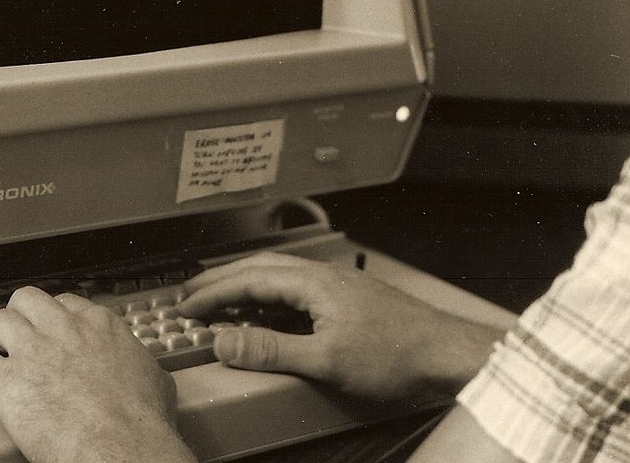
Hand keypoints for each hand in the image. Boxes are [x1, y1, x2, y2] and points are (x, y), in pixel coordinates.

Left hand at [0, 287, 195, 462]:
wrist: (122, 446)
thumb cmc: (142, 423)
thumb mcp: (157, 382)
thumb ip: (142, 368)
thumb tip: (149, 376)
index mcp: (101, 327)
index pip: (68, 304)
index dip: (52, 316)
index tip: (47, 326)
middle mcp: (65, 329)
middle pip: (28, 300)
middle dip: (16, 314)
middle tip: (9, 331)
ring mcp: (34, 351)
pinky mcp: (7, 380)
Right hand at [177, 252, 502, 402]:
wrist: (444, 352)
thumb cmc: (396, 354)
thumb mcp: (326, 360)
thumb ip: (271, 350)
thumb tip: (225, 341)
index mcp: (313, 282)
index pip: (248, 279)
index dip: (211, 293)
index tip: (184, 306)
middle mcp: (323, 276)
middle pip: (260, 269)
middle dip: (221, 281)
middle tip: (190, 296)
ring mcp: (337, 285)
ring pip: (278, 277)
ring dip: (244, 287)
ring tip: (220, 302)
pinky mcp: (348, 299)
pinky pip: (295, 289)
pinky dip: (269, 298)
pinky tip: (268, 315)